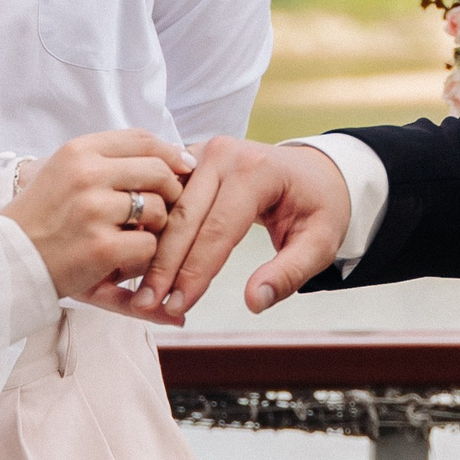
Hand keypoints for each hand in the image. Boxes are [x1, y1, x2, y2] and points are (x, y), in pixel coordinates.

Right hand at [2, 130, 191, 302]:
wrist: (7, 260)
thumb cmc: (42, 217)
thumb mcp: (65, 172)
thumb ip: (110, 160)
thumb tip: (172, 156)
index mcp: (78, 151)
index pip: (141, 139)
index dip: (170, 152)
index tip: (185, 167)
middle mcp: (87, 175)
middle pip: (158, 171)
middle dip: (172, 191)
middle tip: (167, 208)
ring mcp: (95, 210)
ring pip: (158, 209)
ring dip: (155, 227)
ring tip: (132, 236)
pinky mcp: (102, 246)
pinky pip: (149, 245)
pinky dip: (143, 255)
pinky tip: (122, 259)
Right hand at [131, 137, 349, 318]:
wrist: (313, 171)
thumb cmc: (317, 207)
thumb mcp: (320, 243)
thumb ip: (289, 273)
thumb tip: (253, 302)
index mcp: (255, 170)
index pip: (218, 229)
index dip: (195, 272)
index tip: (177, 306)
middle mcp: (222, 154)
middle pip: (184, 217)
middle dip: (164, 266)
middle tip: (146, 304)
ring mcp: (201, 152)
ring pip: (167, 207)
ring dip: (151, 249)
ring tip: (139, 289)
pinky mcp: (189, 159)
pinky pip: (164, 196)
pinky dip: (152, 229)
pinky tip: (139, 259)